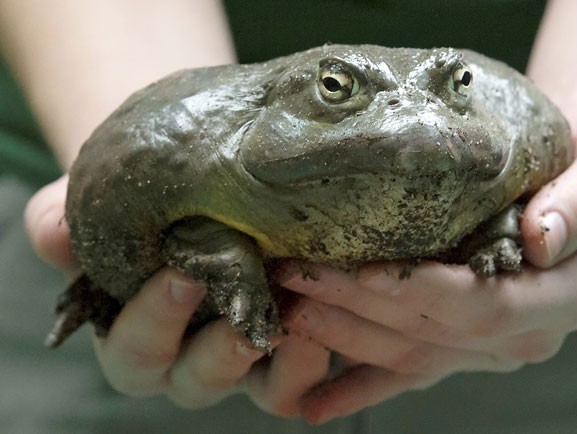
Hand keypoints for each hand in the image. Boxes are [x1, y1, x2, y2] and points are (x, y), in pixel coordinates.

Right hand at [24, 176, 329, 416]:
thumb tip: (54, 235)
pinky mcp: (291, 349)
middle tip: (242, 315)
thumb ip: (64, 221)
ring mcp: (246, 358)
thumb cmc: (144, 208)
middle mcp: (191, 358)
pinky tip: (333, 309)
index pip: (135, 350)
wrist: (197, 197)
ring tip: (303, 324)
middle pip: (199, 381)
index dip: (153, 321)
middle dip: (219, 352)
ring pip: (263, 390)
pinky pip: (308, 374)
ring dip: (284, 365)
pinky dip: (320, 357)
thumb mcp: (100, 206)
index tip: (179, 276)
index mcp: (138, 337)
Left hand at [279, 108, 576, 423]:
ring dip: (344, 339)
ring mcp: (488, 345)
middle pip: (430, 331)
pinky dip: (359, 386)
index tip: (363, 272)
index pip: (483, 305)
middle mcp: (523, 332)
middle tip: (295, 279)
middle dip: (358, 308)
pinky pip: (406, 371)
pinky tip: (314, 403)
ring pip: (407, 353)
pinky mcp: (459, 342)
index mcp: (562, 297)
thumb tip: (544, 238)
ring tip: (286, 316)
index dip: (421, 292)